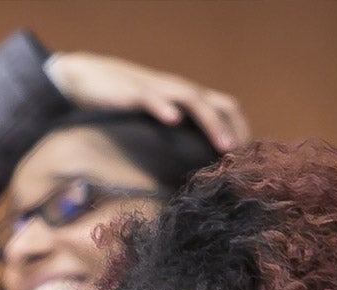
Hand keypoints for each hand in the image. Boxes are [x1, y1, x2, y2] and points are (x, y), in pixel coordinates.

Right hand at [46, 52, 248, 152]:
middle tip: (243, 158)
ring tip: (223, 146)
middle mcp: (179, 91)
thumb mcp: (157, 117)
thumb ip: (175, 133)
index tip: (247, 157)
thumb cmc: (125, 103)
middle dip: (234, 129)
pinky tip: (173, 120)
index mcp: (187, 98)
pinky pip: (153, 98)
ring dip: (212, 122)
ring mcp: (159, 90)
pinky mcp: (134, 92)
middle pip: (218, 104)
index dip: (241, 130)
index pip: (227, 108)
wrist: (89, 78)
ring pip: (193, 100)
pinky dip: (165, 108)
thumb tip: (193, 164)